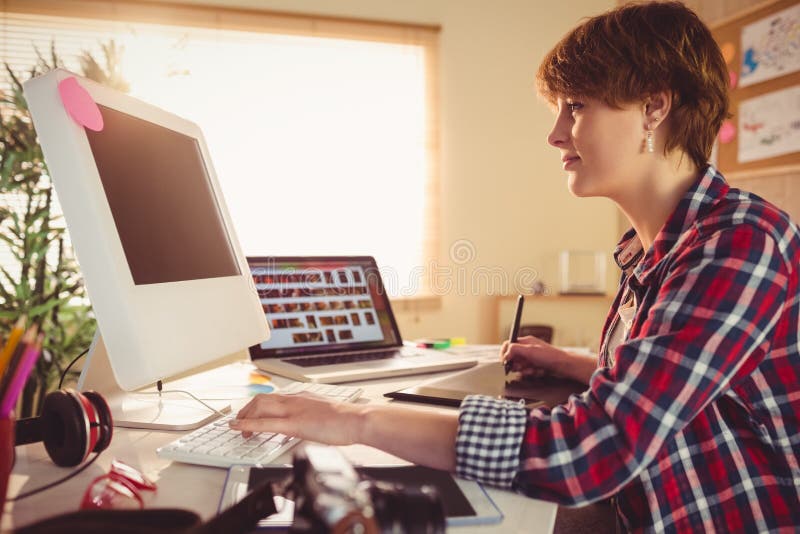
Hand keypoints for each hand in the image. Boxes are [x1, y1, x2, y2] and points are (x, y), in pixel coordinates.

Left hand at [229, 393, 361, 444]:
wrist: (356, 420)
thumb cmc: (346, 420)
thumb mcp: (323, 414)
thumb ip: (310, 416)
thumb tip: (303, 425)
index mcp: (302, 397)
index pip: (273, 397)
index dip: (257, 405)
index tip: (251, 413)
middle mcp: (295, 400)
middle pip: (261, 399)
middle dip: (246, 410)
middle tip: (240, 422)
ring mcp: (294, 411)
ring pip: (260, 407)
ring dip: (245, 417)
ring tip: (238, 428)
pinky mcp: (295, 424)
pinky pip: (266, 423)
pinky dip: (248, 424)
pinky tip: (238, 428)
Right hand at [500, 335, 567, 378]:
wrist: (564, 366)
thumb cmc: (550, 356)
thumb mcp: (530, 350)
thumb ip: (514, 350)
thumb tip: (505, 355)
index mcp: (525, 342)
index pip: (508, 345)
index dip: (505, 353)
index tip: (505, 361)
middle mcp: (527, 349)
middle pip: (513, 357)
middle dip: (516, 364)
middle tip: (522, 366)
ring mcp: (531, 358)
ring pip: (520, 366)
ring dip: (525, 370)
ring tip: (532, 369)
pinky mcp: (535, 366)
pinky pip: (527, 372)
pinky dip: (531, 373)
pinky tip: (538, 371)